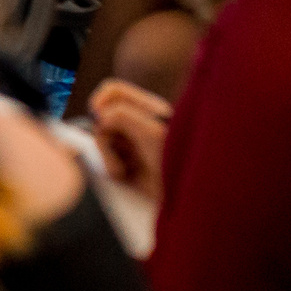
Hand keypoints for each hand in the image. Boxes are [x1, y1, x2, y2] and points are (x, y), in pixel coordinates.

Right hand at [87, 79, 172, 204]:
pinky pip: (106, 162)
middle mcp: (138, 124)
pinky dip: (112, 169)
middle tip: (118, 147)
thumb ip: (123, 115)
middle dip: (104, 134)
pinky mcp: (128, 167)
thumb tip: (100, 117)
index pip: (114, 90)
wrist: (192, 199)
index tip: (98, 118)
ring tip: (126, 168)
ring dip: (108, 156)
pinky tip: (127, 175)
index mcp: (149, 109)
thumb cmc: (182, 164)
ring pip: (101, 140)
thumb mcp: (153, 132)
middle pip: (101, 116)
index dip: (100, 100)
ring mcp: (132, 145)